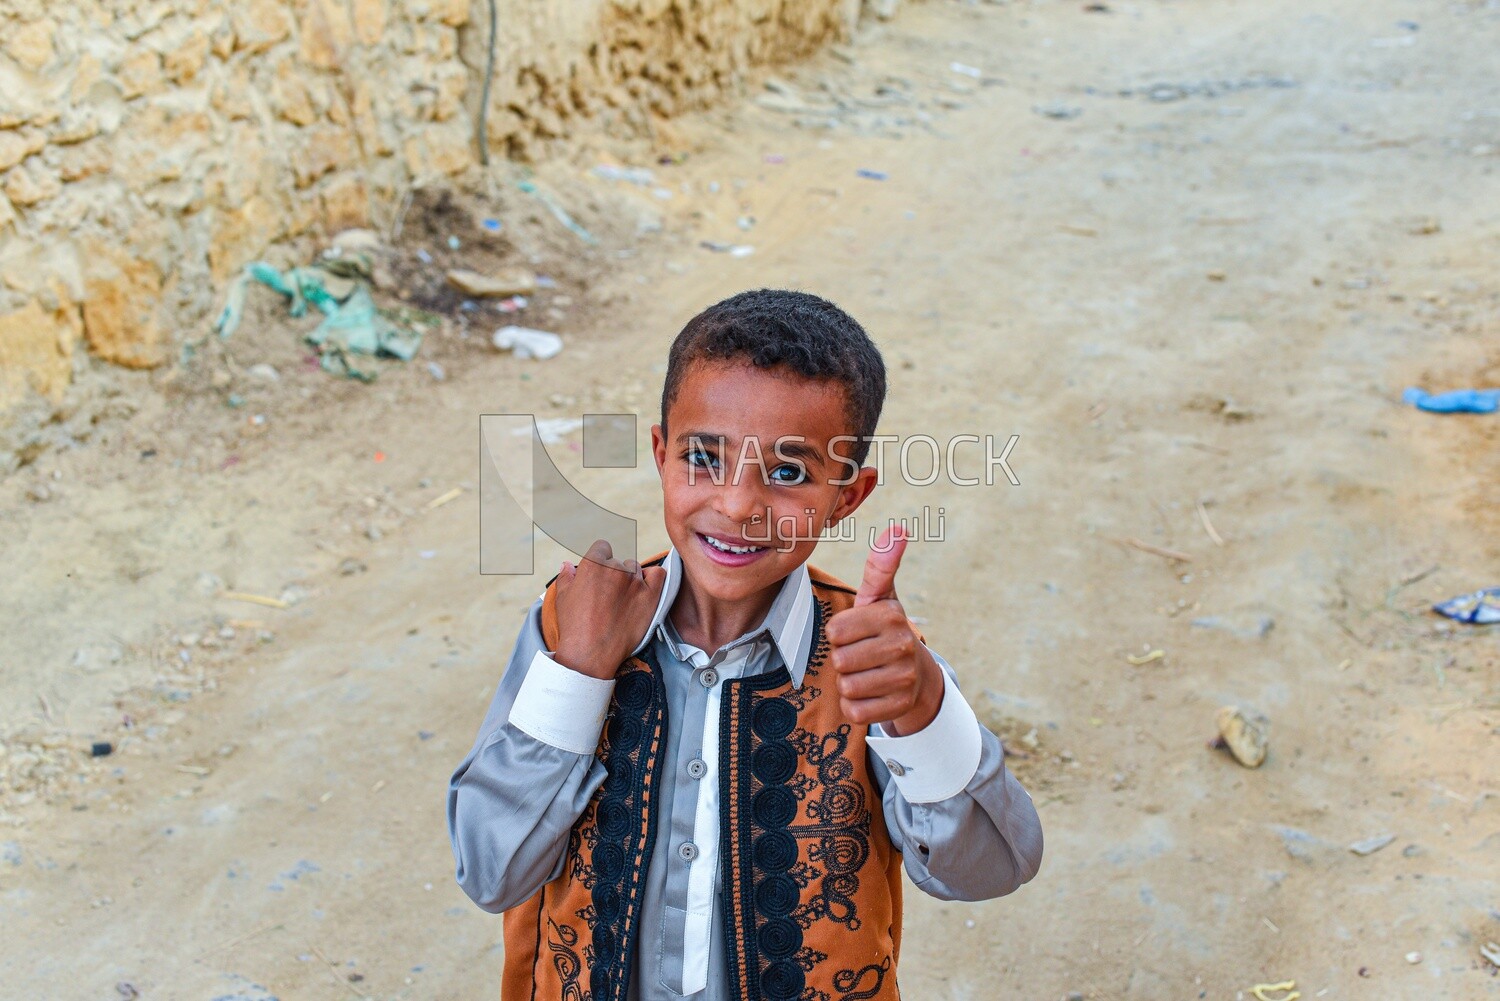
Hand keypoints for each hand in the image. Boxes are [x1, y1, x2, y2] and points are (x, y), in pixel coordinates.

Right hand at [552, 540, 667, 679]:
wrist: (591, 653)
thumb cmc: (574, 627)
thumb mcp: (563, 598)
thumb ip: (567, 576)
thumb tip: (567, 564)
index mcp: (593, 563)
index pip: (601, 548)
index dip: (599, 561)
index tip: (599, 576)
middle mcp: (615, 567)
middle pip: (618, 561)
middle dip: (613, 574)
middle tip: (609, 595)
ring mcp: (634, 580)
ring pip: (635, 568)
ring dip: (630, 579)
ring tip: (623, 600)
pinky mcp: (650, 595)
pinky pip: (657, 575)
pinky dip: (652, 579)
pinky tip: (644, 589)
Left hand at [825, 525, 943, 735]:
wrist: (916, 676)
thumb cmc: (886, 630)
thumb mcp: (880, 598)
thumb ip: (880, 565)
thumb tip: (898, 527)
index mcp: (891, 616)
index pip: (835, 631)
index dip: (839, 634)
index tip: (857, 633)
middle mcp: (902, 646)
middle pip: (839, 660)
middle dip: (843, 659)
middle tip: (862, 655)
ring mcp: (903, 679)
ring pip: (846, 686)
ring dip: (849, 683)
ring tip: (867, 673)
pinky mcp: (899, 708)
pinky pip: (855, 711)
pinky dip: (856, 706)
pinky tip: (872, 694)